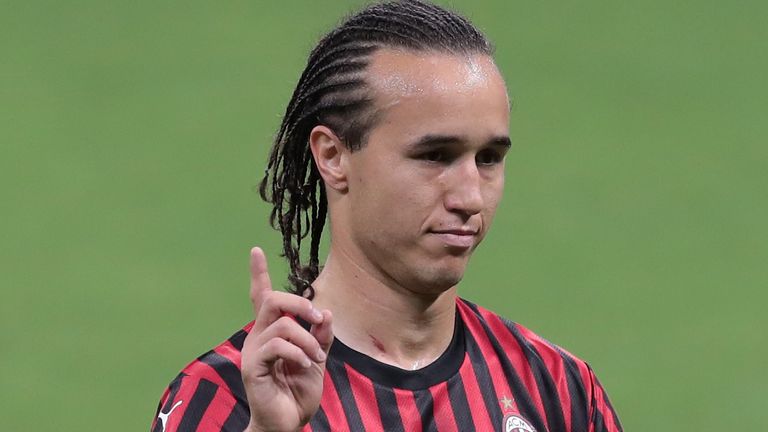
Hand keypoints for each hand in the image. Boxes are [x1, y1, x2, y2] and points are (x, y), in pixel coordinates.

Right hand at [241, 247, 332, 431]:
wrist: (287, 424)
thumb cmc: (298, 393)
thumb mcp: (317, 360)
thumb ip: (321, 337)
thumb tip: (326, 312)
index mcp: (271, 333)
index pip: (261, 297)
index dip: (258, 274)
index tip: (255, 250)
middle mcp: (258, 337)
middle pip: (271, 301)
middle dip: (299, 303)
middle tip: (319, 318)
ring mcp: (253, 352)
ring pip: (281, 324)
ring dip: (307, 339)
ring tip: (317, 358)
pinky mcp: (253, 367)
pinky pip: (277, 346)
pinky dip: (298, 352)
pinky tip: (307, 365)